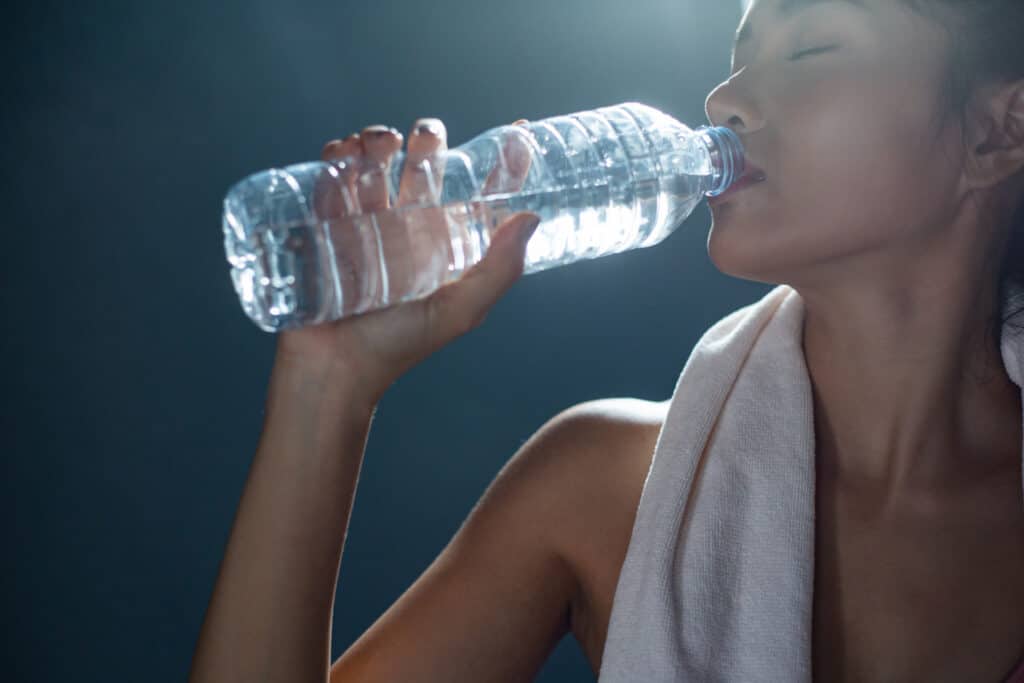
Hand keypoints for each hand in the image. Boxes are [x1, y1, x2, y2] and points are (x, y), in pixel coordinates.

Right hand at [275, 117, 537, 403]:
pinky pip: (330, 178)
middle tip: (425, 138)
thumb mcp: (460, 311)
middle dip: (427, 139)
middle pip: (423, 166)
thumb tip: (531, 217)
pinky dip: (335, 159)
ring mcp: (364, 223)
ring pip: (375, 163)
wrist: (332, 369)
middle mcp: (408, 228)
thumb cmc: (398, 346)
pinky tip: (340, 159)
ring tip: (379, 145)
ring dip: (378, 139)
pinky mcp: (324, 225)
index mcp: (445, 244)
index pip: (479, 194)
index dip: (502, 162)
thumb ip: (500, 270)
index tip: (517, 131)